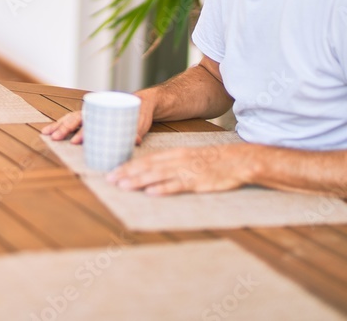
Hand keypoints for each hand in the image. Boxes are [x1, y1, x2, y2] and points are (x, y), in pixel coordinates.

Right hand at [42, 91, 156, 145]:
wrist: (142, 102)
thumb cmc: (141, 111)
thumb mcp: (142, 120)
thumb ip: (138, 129)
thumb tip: (134, 141)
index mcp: (106, 109)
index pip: (92, 121)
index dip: (84, 131)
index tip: (76, 141)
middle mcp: (96, 111)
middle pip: (77, 119)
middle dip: (65, 128)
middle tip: (55, 138)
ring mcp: (92, 115)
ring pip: (71, 119)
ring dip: (58, 126)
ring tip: (46, 134)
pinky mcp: (90, 121)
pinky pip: (73, 122)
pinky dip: (61, 126)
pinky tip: (51, 132)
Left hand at [106, 143, 254, 194]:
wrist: (238, 160)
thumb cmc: (213, 161)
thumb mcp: (189, 157)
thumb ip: (171, 163)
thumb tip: (151, 171)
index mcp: (174, 153)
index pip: (146, 159)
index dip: (128, 166)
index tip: (112, 172)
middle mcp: (177, 160)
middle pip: (147, 166)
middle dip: (127, 173)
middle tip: (109, 180)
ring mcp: (186, 171)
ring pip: (158, 175)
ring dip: (139, 181)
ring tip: (123, 186)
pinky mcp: (197, 181)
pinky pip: (178, 185)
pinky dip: (164, 189)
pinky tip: (151, 193)